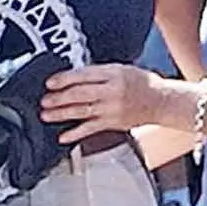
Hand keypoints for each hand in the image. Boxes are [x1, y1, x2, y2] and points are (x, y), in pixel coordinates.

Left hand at [41, 64, 178, 145]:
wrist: (161, 101)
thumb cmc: (142, 83)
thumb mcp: (120, 69)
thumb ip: (99, 73)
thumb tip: (73, 77)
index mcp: (113, 74)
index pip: (84, 75)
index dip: (64, 79)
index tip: (50, 83)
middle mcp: (111, 91)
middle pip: (80, 94)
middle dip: (59, 98)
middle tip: (45, 100)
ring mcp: (111, 109)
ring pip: (82, 111)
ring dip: (62, 113)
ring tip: (46, 115)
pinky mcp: (113, 123)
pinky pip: (91, 129)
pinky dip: (75, 133)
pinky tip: (63, 136)